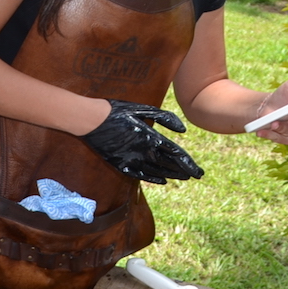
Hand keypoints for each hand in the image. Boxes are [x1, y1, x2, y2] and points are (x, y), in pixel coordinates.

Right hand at [80, 100, 203, 183]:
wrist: (89, 119)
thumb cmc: (116, 110)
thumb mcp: (142, 108)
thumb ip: (164, 118)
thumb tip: (183, 130)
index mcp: (150, 137)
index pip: (175, 154)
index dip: (189, 164)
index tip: (199, 171)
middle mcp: (143, 151)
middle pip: (169, 165)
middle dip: (184, 172)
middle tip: (197, 176)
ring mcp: (131, 160)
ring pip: (156, 172)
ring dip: (171, 175)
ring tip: (182, 178)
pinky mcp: (120, 164)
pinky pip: (140, 175)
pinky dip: (152, 179)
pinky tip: (161, 180)